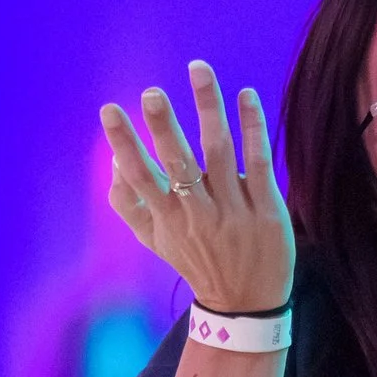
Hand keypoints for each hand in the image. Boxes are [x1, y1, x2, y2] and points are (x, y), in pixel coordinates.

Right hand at [102, 58, 294, 318]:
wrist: (247, 305)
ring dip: (209, 109)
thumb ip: (128, 204)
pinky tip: (246, 96)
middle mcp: (199, 214)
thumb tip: (111, 162)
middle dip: (163, 128)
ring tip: (199, 71)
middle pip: (179, 164)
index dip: (124, 143)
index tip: (109, 110)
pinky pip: (258, 163)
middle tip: (153, 93)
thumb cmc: (197, 263)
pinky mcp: (267, 209)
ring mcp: (235, 211)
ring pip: (220, 153)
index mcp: (169, 219)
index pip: (141, 176)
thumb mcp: (155, 241)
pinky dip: (252, 127)